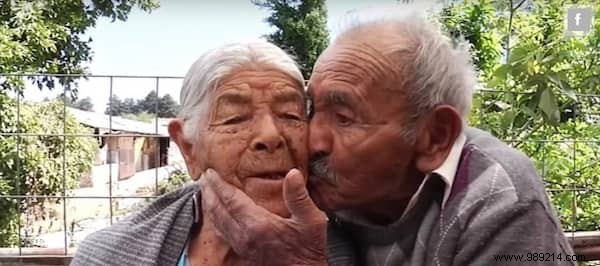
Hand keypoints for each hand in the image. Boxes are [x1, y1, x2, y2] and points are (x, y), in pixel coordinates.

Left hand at [199, 168, 327, 265]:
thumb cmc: (309, 249)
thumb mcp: (312, 220)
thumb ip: (299, 197)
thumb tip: (293, 174)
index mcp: (258, 224)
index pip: (231, 199)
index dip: (219, 184)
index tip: (210, 171)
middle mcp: (244, 235)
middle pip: (218, 210)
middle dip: (209, 192)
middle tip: (203, 178)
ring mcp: (242, 245)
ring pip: (218, 222)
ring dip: (210, 205)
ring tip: (206, 192)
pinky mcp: (243, 251)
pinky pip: (223, 232)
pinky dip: (216, 219)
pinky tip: (217, 214)